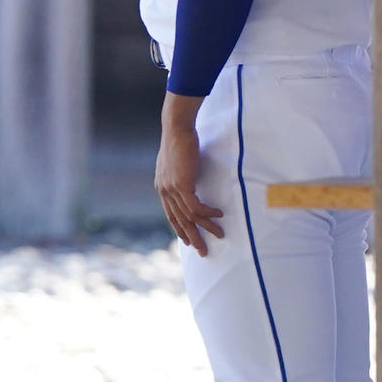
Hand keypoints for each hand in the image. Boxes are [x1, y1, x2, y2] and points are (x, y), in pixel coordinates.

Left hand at [154, 109, 223, 255]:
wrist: (176, 129)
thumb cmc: (181, 141)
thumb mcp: (179, 162)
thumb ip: (182, 175)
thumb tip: (191, 180)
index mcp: (162, 187)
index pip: (170, 213)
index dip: (179, 228)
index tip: (187, 241)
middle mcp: (164, 190)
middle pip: (178, 220)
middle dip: (191, 237)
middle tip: (202, 251)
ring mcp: (171, 189)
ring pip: (189, 216)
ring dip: (205, 227)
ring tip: (220, 235)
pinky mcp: (181, 185)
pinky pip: (195, 206)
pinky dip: (207, 213)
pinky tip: (219, 215)